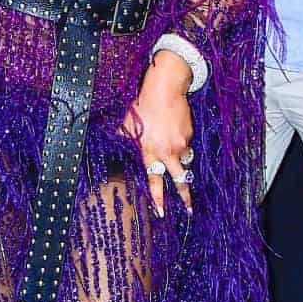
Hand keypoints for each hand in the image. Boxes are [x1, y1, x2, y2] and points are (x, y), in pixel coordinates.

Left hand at [122, 50, 193, 216]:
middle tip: (188, 211)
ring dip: (180, 160)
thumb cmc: (143, 105)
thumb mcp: (128, 123)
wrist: (165, 89)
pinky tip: (173, 126)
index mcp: (150, 150)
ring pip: (184, 160)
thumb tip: (112, 141)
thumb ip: (124, 137)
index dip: (157, 198)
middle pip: (179, 180)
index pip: (154, 179)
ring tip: (172, 146)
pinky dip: (181, 141)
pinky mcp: (190, 134)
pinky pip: (186, 144)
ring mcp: (181, 143)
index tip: (160, 212)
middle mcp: (167, 151)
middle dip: (185, 197)